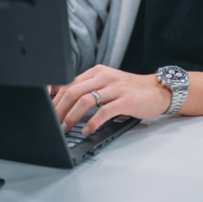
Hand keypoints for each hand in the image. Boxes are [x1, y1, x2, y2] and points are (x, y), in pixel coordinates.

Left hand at [52, 65, 172, 134]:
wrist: (157, 90)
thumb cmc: (131, 90)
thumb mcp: (107, 83)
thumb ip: (88, 88)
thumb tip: (63, 99)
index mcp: (97, 72)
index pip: (69, 82)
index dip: (54, 97)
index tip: (45, 108)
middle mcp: (104, 77)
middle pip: (73, 91)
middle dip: (59, 109)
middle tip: (52, 122)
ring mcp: (115, 88)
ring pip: (85, 100)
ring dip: (72, 116)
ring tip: (65, 128)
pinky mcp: (125, 100)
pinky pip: (104, 111)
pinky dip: (92, 122)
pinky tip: (87, 130)